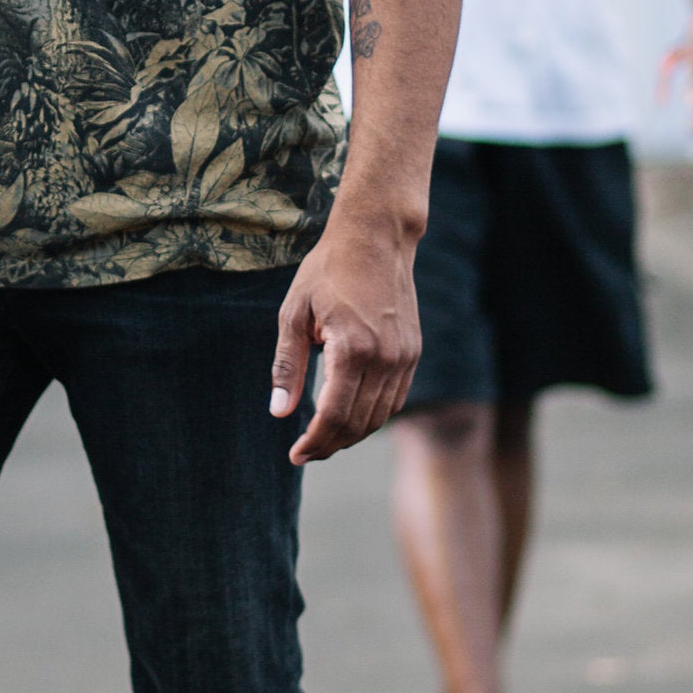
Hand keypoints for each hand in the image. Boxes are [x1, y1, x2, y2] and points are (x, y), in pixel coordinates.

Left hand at [269, 210, 421, 465]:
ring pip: (380, 416)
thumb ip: (287, 366)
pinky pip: (394, 399)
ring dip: (351, 435)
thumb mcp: (294, 313)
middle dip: (330, 445)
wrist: (376, 238)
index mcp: (353, 348)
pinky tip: (351, 418)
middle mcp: (385, 358)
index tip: (295, 455)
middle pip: (358, 423)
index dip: (314, 442)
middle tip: (305, 453)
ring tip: (325, 440)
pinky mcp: (413, 352)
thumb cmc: (328, 270)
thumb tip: (279, 413)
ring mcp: (404, 357)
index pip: (334, 415)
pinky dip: (373, 416)